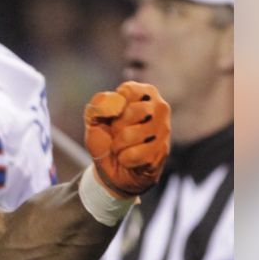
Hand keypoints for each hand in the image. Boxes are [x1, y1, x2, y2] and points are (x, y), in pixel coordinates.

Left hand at [83, 81, 170, 196]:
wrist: (110, 169)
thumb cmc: (106, 138)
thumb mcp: (94, 117)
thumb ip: (100, 103)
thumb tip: (116, 102)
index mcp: (145, 93)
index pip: (127, 90)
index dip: (113, 107)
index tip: (113, 116)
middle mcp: (160, 107)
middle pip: (130, 112)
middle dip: (115, 128)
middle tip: (117, 134)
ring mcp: (164, 129)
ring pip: (130, 135)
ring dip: (118, 145)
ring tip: (123, 147)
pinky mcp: (162, 151)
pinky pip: (133, 154)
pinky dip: (124, 159)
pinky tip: (130, 159)